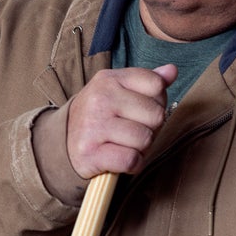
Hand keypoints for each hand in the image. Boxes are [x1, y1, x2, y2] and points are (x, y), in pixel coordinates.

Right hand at [65, 64, 176, 180]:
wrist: (64, 141)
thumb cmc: (100, 115)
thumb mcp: (119, 90)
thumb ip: (148, 81)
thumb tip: (172, 71)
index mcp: (109, 79)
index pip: (156, 85)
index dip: (156, 101)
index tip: (140, 109)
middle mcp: (100, 98)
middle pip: (156, 115)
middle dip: (150, 128)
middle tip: (130, 130)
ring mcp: (94, 126)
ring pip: (145, 139)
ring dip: (141, 148)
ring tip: (124, 144)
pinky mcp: (91, 153)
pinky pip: (132, 160)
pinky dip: (132, 164)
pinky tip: (119, 158)